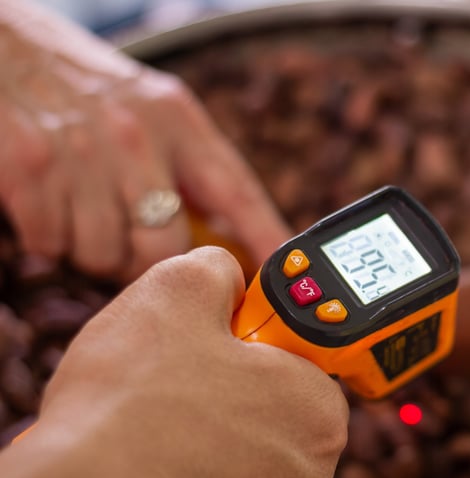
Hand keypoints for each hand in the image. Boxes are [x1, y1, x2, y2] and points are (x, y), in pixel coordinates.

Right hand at [0, 1, 291, 278]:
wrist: (4, 48)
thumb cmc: (85, 86)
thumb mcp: (155, 109)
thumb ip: (191, 163)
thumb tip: (227, 230)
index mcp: (178, 120)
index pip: (236, 192)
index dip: (264, 240)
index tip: (282, 278)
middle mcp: (137, 136)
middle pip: (165, 246)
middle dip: (149, 264)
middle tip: (133, 248)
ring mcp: (83, 154)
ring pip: (104, 253)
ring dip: (94, 250)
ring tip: (85, 213)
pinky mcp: (30, 170)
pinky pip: (53, 243)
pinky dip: (51, 238)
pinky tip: (52, 205)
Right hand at [0, 247, 348, 477]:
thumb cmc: (128, 402)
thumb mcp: (178, 289)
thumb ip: (221, 268)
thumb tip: (229, 279)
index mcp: (321, 409)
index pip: (304, 349)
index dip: (255, 331)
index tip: (219, 338)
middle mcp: (314, 470)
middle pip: (278, 395)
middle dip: (234, 376)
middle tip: (183, 374)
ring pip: (249, 436)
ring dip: (213, 418)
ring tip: (163, 413)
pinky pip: (225, 476)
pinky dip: (198, 459)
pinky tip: (159, 449)